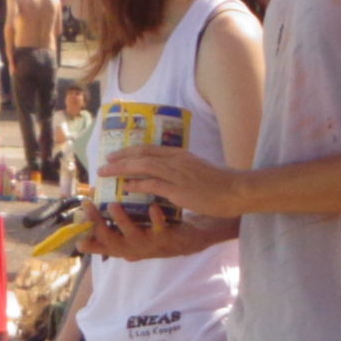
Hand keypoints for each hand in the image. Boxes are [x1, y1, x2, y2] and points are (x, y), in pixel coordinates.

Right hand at [81, 198, 223, 261]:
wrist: (195, 238)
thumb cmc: (160, 232)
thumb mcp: (136, 230)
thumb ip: (117, 224)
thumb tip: (93, 208)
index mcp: (127, 247)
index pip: (103, 245)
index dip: (89, 240)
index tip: (75, 230)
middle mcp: (137, 249)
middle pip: (113, 242)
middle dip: (99, 225)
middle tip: (89, 207)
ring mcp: (153, 246)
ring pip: (133, 237)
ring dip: (122, 221)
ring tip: (113, 205)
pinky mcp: (170, 240)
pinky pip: (161, 230)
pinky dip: (156, 219)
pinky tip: (152, 207)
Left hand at [101, 144, 245, 216]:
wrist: (236, 191)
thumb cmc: (220, 185)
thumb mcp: (197, 171)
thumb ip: (180, 171)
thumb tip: (164, 177)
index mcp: (180, 155)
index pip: (149, 149)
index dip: (130, 151)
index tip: (115, 155)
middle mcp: (176, 160)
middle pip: (141, 154)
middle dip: (120, 158)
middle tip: (104, 164)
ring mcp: (177, 173)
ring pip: (142, 166)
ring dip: (121, 169)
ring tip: (106, 174)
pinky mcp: (179, 189)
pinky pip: (152, 184)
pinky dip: (137, 184)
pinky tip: (125, 187)